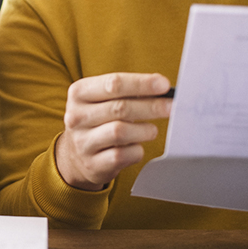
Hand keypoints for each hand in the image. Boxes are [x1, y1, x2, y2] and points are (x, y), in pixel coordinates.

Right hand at [55, 72, 172, 190]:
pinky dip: (136, 150)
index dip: (142, 83)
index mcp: (79, 93)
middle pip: (119, 108)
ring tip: (152, 130)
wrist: (76, 156)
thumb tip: (162, 88)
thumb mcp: (103, 100)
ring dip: (144, 130)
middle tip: (172, 107)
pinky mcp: (93, 164)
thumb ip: (128, 91)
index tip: (164, 85)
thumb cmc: (98, 119)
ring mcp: (83, 142)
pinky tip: (136, 146)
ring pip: (120, 132)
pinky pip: (122, 155)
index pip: (113, 83)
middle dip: (151, 106)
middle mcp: (76, 117)